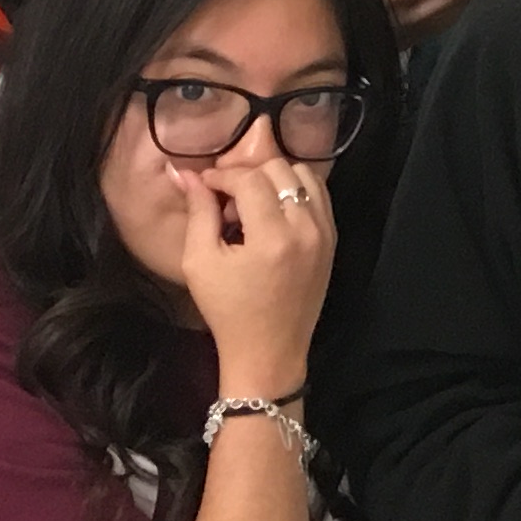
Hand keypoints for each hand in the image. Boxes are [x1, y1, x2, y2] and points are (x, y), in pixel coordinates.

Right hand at [165, 148, 332, 401]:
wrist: (268, 351)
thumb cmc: (228, 311)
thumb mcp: (200, 263)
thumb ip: (198, 213)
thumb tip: (188, 174)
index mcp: (273, 237)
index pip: (250, 179)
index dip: (223, 176)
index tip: (205, 185)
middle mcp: (306, 228)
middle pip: (279, 169)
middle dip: (248, 176)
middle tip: (227, 200)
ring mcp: (325, 232)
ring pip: (304, 174)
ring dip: (274, 179)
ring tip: (251, 206)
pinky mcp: (333, 238)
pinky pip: (318, 194)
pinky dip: (295, 191)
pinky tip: (272, 213)